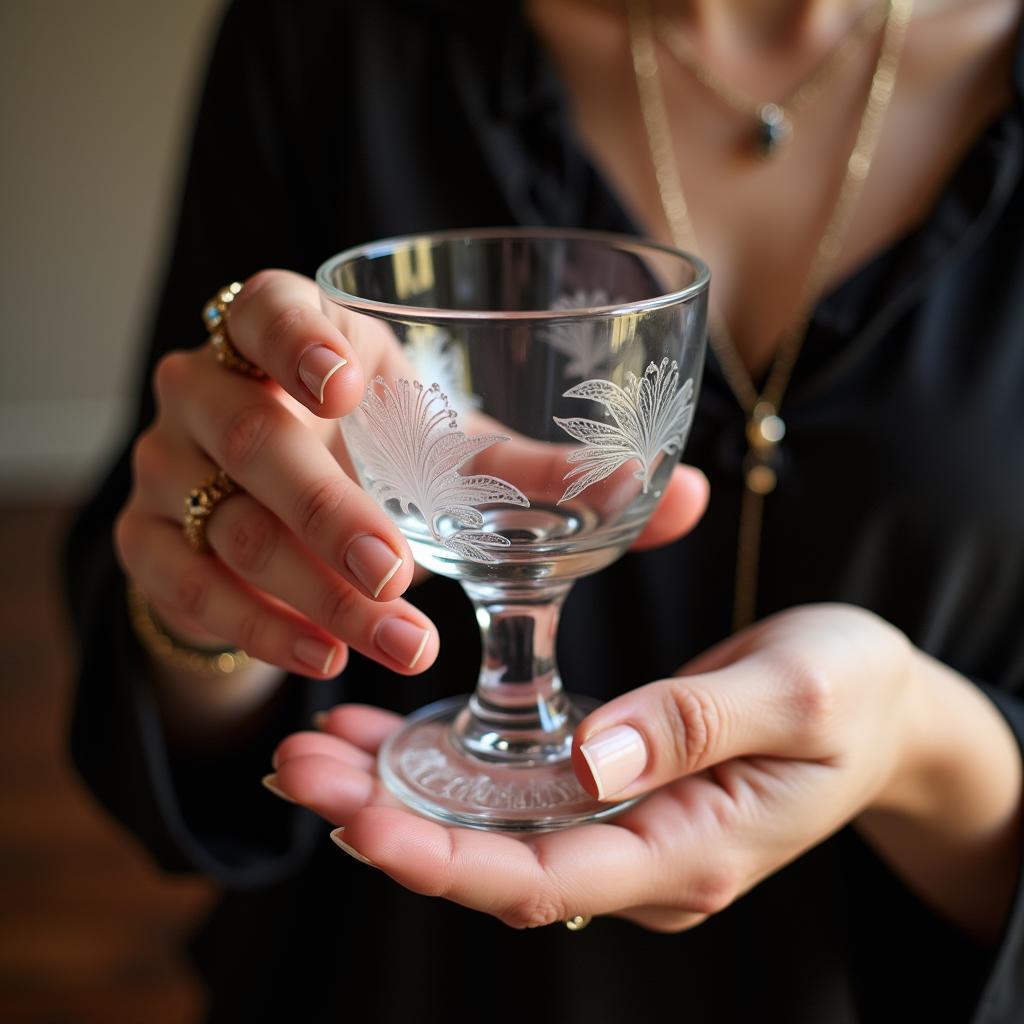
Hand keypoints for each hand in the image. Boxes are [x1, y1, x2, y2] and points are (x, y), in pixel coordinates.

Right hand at [115, 269, 707, 677]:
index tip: (349, 385)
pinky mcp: (148, 541)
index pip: (266, 307)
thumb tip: (687, 496)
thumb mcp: (459, 461)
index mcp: (295, 342)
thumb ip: (555, 477)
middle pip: (252, 434)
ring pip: (224, 524)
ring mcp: (170, 467)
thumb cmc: (385, 465)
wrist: (290, 520)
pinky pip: (183, 588)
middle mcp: (215, 391)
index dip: (296, 337)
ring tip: (396, 642)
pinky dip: (253, 628)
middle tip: (398, 573)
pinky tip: (321, 656)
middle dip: (327, 510)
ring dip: (310, 589)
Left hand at [268, 604, 922, 930]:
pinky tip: (386, 733)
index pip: (545, 876)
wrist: (886, 709)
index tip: (359, 823)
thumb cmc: (854, 694)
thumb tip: (589, 758)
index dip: (445, 858)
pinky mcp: (615, 791)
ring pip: (493, 827)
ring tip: (315, 751)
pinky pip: (518, 791)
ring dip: (401, 793)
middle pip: (495, 859)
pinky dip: (448, 765)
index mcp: (691, 852)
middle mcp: (645, 858)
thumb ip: (693, 729)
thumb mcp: (795, 697)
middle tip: (298, 770)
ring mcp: (625, 829)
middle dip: (390, 821)